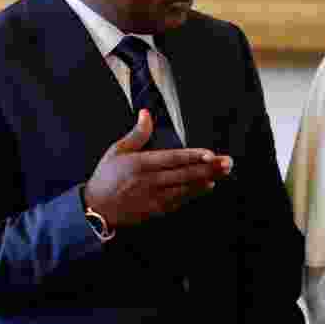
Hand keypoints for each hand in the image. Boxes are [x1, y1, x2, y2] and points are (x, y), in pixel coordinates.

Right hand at [83, 110, 232, 227]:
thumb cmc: (106, 176)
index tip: (211, 153)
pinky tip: (208, 186)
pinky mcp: (156, 210)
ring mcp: (154, 198)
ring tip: (224, 172)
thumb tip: (146, 113)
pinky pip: (179, 201)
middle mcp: (149, 181)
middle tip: (228, 162)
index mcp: (140, 164)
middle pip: (185, 174)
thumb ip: (137, 134)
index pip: (172, 158)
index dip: (193, 156)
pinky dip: (195, 193)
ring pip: (186, 188)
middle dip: (209, 168)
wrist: (96, 208)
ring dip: (207, 179)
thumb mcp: (117, 151)